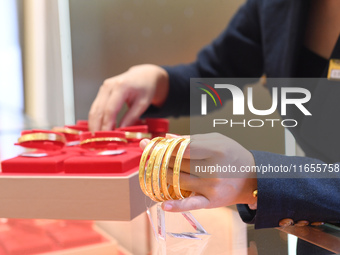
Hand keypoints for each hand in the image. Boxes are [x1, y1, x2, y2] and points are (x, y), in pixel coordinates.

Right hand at [88, 64, 168, 131]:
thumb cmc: (146, 88)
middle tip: (99, 141)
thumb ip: (131, 117)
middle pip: (98, 110)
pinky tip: (97, 129)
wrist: (143, 75)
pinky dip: (95, 119)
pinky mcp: (102, 92)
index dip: (107, 124)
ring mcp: (103, 88)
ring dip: (94, 124)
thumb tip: (121, 131)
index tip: (107, 137)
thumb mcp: (143, 103)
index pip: (110, 109)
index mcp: (121, 86)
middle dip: (97, 126)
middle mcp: (109, 86)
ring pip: (94, 109)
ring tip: (97, 138)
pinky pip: (96, 107)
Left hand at [140, 133, 256, 211]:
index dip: (166, 148)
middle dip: (161, 160)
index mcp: (215, 150)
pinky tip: (164, 205)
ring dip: (162, 175)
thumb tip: (168, 138)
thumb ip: (192, 139)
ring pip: (178, 181)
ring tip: (153, 170)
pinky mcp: (211, 201)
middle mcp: (212, 169)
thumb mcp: (217, 140)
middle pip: (177, 164)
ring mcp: (211, 187)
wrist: (254, 177)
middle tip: (149, 156)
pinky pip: (191, 204)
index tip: (155, 146)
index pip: (182, 149)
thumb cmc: (232, 154)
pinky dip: (177, 206)